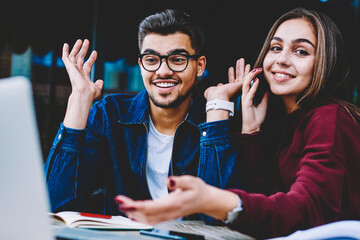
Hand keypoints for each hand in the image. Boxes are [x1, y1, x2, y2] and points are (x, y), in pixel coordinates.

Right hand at [62, 39, 102, 99]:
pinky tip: (66, 44)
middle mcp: (78, 72)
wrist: (85, 93)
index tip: (95, 52)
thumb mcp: (97, 88)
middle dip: (84, 50)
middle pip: (80, 58)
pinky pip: (65, 58)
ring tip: (81, 40)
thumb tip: (101, 81)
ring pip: (74, 56)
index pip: (88, 64)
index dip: (92, 58)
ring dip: (77, 48)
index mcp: (84, 77)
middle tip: (86, 41)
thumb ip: (99, 84)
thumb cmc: (91, 93)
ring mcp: (73, 70)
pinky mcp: (69, 68)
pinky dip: (65, 51)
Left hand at [114, 175, 238, 223]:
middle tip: (119, 202)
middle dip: (131, 209)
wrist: (206, 201)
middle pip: (146, 214)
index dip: (137, 206)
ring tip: (121, 205)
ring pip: (147, 219)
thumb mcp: (193, 181)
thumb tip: (170, 180)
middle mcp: (169, 212)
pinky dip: (139, 217)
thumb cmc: (199, 190)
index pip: (152, 207)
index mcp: (174, 204)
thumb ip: (181, 181)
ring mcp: (167, 215)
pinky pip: (150, 219)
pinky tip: (132, 212)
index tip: (126, 203)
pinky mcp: (166, 215)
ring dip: (133, 213)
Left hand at [204, 58, 249, 100]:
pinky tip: (248, 65)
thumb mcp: (214, 90)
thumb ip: (218, 87)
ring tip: (242, 60)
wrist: (218, 97)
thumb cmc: (214, 96)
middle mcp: (235, 90)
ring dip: (242, 67)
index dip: (231, 74)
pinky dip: (249, 71)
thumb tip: (220, 84)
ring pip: (242, 75)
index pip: (231, 81)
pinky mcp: (243, 85)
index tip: (231, 68)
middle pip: (238, 77)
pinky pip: (248, 76)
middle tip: (239, 61)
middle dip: (238, 68)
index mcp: (228, 91)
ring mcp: (239, 87)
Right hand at [241, 68, 268, 133]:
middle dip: (250, 73)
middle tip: (256, 66)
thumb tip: (267, 89)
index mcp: (248, 96)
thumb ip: (264, 97)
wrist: (254, 127)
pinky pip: (249, 93)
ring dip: (251, 77)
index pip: (249, 83)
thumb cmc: (256, 118)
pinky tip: (257, 81)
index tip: (258, 69)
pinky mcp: (246, 103)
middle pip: (245, 81)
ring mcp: (245, 99)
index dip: (252, 75)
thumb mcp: (263, 104)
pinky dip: (253, 86)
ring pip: (245, 84)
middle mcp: (245, 96)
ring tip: (256, 70)